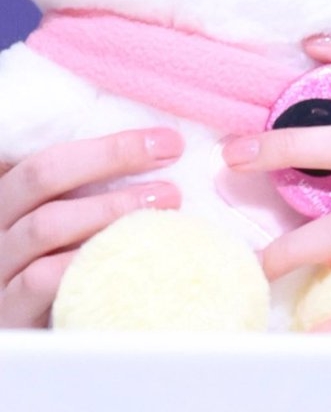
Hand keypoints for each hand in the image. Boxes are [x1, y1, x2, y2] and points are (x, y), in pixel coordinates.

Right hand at [0, 128, 183, 327]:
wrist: (40, 334)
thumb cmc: (66, 266)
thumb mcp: (73, 221)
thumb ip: (95, 190)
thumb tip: (164, 156)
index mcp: (15, 194)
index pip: (53, 152)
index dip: (111, 144)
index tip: (167, 143)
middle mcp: (0, 224)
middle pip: (43, 175)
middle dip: (111, 160)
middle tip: (168, 164)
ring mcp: (1, 266)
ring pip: (44, 224)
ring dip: (107, 210)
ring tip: (160, 207)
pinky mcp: (8, 309)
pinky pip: (38, 280)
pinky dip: (81, 263)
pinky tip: (121, 258)